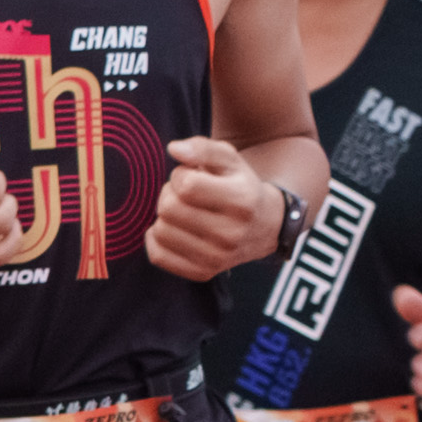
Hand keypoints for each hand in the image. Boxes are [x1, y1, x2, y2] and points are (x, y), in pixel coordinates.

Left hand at [142, 135, 283, 283]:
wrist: (265, 226)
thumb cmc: (239, 186)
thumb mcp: (230, 159)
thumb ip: (202, 148)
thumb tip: (174, 149)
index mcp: (241, 201)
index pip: (185, 185)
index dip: (180, 175)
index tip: (190, 176)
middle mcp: (232, 233)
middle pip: (168, 208)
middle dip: (169, 195)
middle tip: (184, 195)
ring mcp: (218, 257)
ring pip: (160, 232)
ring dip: (164, 217)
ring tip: (183, 211)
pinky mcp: (203, 273)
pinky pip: (158, 256)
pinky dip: (157, 240)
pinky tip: (174, 230)